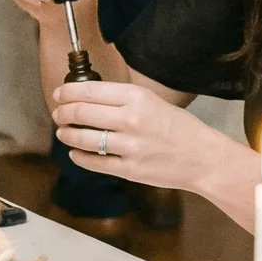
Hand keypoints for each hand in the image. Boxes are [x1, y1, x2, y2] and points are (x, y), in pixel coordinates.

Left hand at [49, 78, 219, 188]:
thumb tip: (89, 97)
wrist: (202, 158)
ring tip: (63, 132)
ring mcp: (130, 147)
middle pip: (82, 112)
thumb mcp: (152, 101)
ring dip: (67, 134)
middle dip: (63, 113)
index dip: (68, 92)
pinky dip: (79, 156)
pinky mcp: (130, 169)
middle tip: (58, 113)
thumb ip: (122, 99)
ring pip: (83, 138)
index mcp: (137, 98)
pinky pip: (94, 162)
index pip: (90, 90)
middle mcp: (131, 120)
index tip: (59, 95)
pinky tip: (75, 152)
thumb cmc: (179, 128)